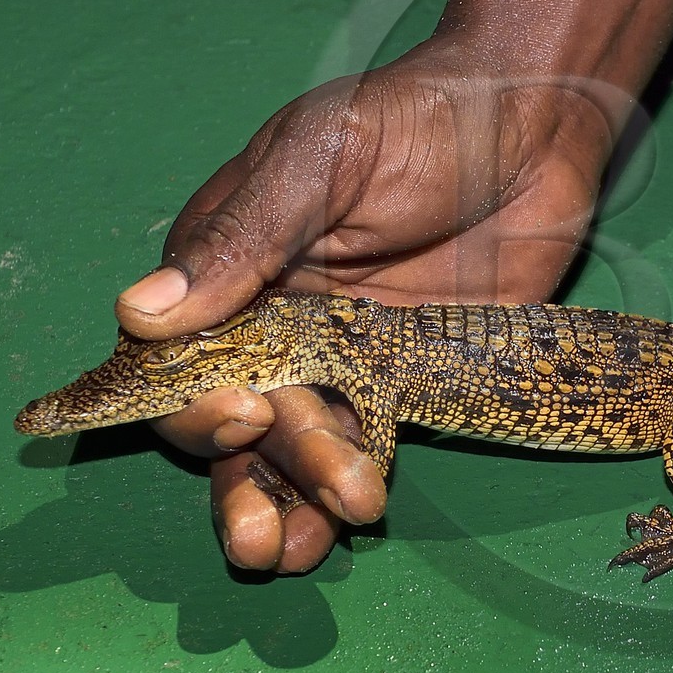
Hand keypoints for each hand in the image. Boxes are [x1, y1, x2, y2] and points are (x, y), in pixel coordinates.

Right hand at [112, 0, 672, 571]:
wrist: (534, 126)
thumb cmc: (418, 119)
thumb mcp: (321, 160)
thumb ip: (242, 239)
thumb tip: (137, 316)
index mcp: (231, 266)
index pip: (182, 356)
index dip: (194, 401)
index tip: (241, 415)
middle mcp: (276, 322)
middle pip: (237, 419)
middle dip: (242, 477)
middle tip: (261, 529)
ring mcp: (343, 357)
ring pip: (294, 446)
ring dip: (284, 502)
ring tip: (292, 552)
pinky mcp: (408, 380)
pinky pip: (367, 443)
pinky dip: (345, 490)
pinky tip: (339, 532)